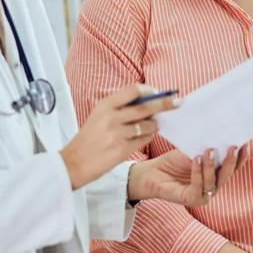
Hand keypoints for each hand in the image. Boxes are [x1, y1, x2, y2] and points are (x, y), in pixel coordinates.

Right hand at [60, 85, 176, 189]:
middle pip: (146, 106)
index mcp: (104, 105)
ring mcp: (117, 134)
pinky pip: (144, 140)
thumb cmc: (88, 138)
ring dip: (155, 124)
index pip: (133, 90)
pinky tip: (147, 135)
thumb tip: (146, 100)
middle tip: (178, 102)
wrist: (74, 162)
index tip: (158, 92)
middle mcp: (111, 117)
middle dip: (165, 104)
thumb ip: (119, 107)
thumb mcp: (98, 115)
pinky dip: (149, 136)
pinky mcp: (122, 150)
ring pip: (148, 125)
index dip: (149, 90)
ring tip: (154, 125)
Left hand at [128, 145, 246, 204]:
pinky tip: (196, 159)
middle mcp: (213, 186)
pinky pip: (199, 186)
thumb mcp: (192, 150)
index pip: (232, 167)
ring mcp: (204, 194)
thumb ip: (206, 147)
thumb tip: (220, 133)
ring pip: (214, 181)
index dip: (240, 158)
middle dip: (231, 161)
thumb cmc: (173, 161)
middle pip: (227, 175)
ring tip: (209, 150)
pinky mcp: (192, 199)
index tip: (245, 144)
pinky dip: (198, 172)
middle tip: (233, 146)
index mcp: (216, 174)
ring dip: (212, 165)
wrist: (153, 172)